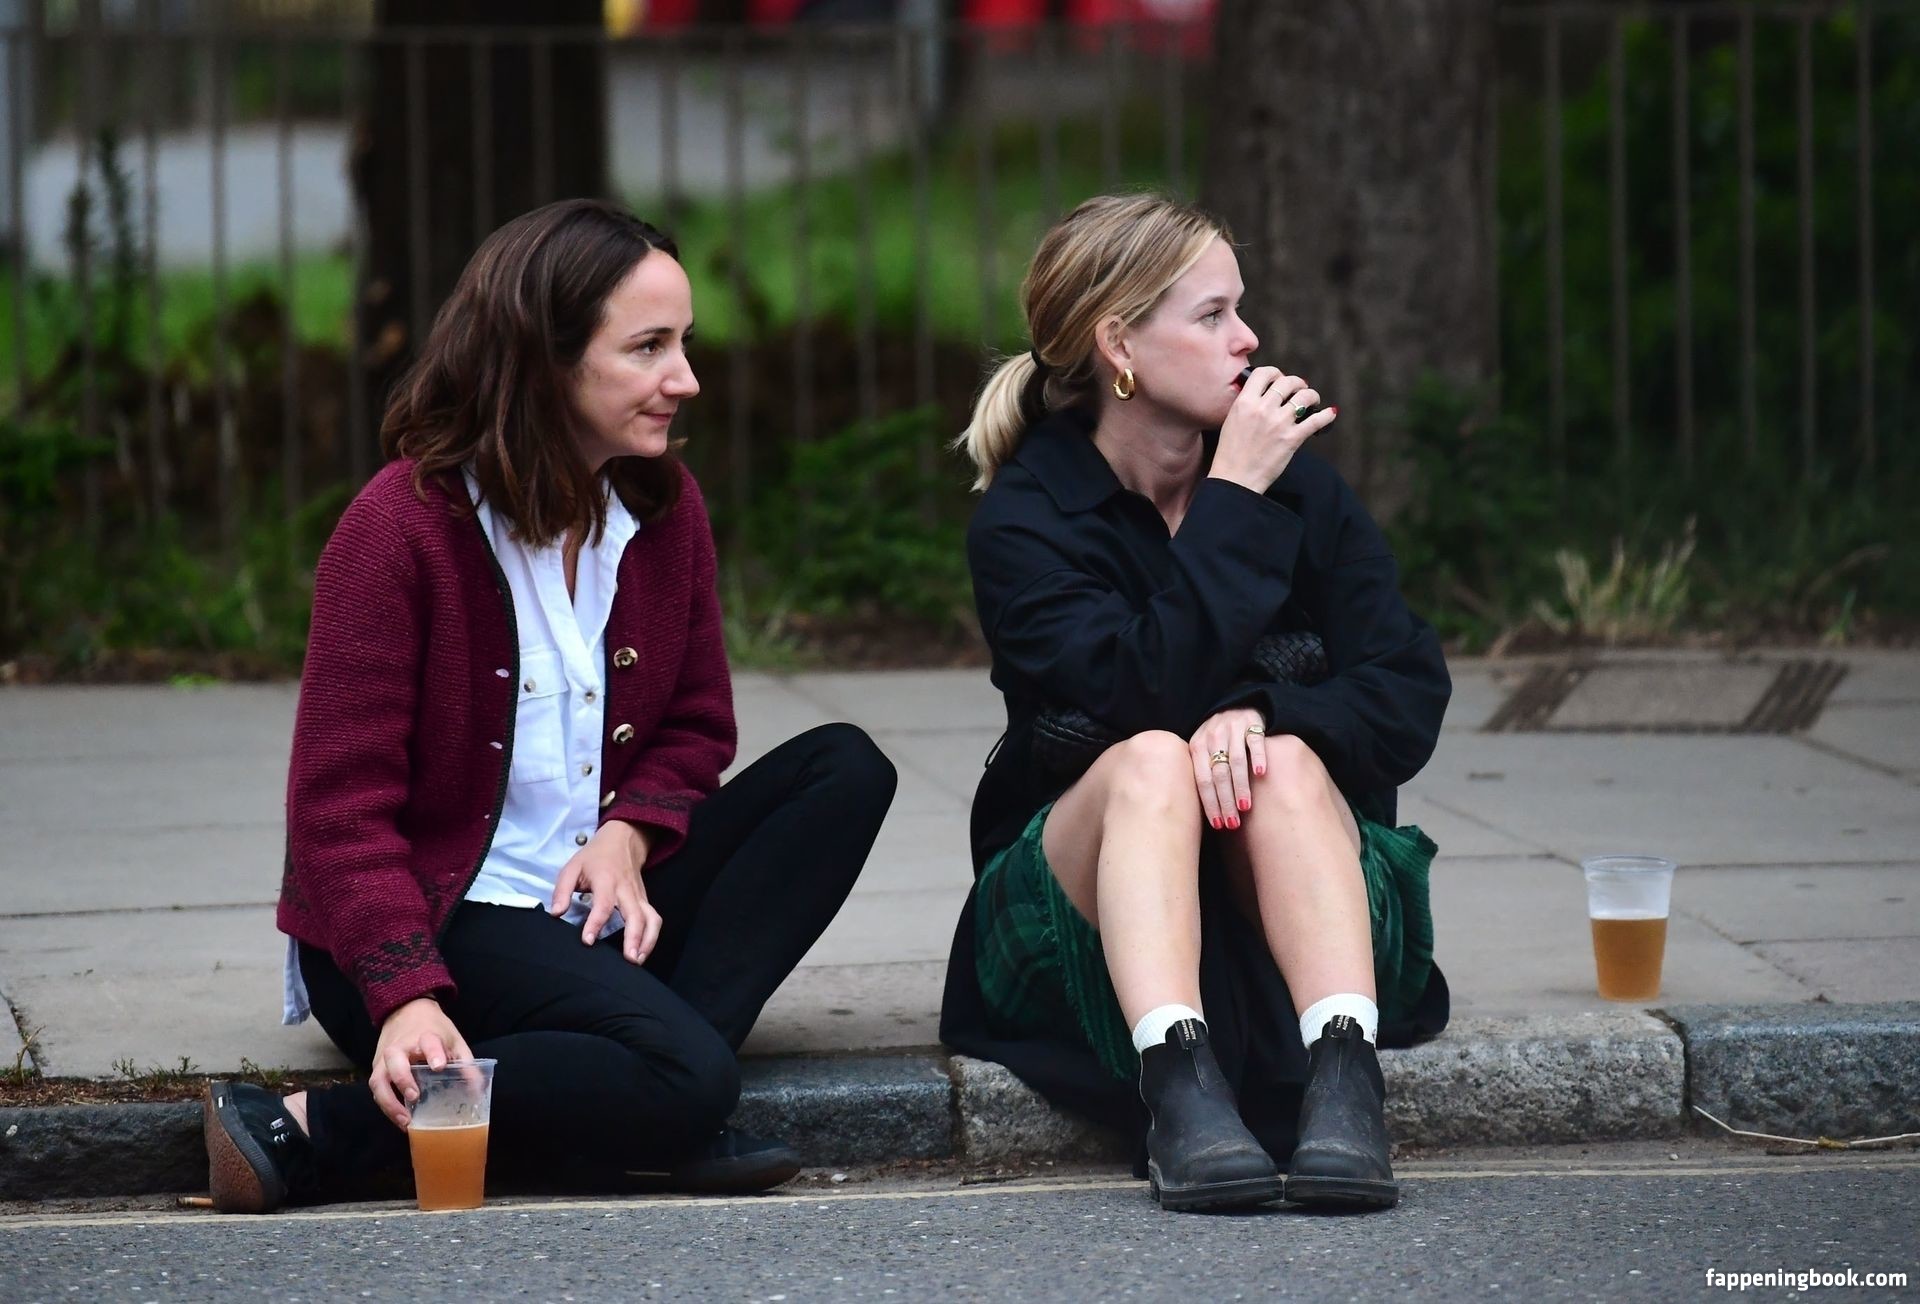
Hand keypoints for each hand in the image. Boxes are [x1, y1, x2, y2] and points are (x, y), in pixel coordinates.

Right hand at [369, 997, 472, 1130]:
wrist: (407, 1011)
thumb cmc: (434, 1029)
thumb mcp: (454, 1040)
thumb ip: (466, 1063)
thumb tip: (477, 1091)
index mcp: (425, 1036)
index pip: (428, 1042)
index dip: (434, 1053)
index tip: (439, 1066)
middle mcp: (400, 1046)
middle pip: (395, 1061)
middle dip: (403, 1080)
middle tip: (415, 1097)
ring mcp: (385, 1058)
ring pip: (379, 1079)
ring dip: (389, 1102)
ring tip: (405, 1120)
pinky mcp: (377, 1067)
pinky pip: (376, 1088)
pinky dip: (385, 1105)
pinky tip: (399, 1118)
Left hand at [549, 820, 662, 965]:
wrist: (623, 840)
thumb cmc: (595, 856)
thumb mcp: (572, 867)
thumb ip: (562, 891)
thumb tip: (556, 914)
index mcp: (606, 879)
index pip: (604, 904)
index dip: (596, 923)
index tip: (588, 941)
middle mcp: (626, 889)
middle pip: (636, 915)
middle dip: (634, 938)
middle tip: (629, 959)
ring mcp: (639, 896)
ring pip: (652, 919)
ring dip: (648, 941)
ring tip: (637, 960)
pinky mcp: (645, 901)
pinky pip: (654, 920)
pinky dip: (651, 937)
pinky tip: (642, 952)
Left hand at [1188, 707, 1269, 831]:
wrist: (1236, 705)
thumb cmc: (1219, 738)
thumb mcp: (1204, 750)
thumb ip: (1201, 771)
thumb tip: (1197, 811)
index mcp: (1197, 746)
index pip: (1202, 779)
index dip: (1209, 803)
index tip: (1217, 824)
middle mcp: (1213, 736)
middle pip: (1218, 774)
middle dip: (1224, 800)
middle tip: (1232, 822)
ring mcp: (1232, 728)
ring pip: (1236, 761)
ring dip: (1240, 786)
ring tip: (1245, 807)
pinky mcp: (1252, 722)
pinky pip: (1255, 741)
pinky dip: (1258, 757)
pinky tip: (1261, 774)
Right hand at [1209, 366, 1337, 494]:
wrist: (1235, 478)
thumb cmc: (1231, 453)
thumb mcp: (1232, 420)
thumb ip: (1247, 405)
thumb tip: (1264, 394)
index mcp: (1245, 402)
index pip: (1264, 373)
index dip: (1275, 373)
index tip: (1279, 379)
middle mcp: (1263, 408)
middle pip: (1288, 381)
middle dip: (1297, 383)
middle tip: (1300, 390)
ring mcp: (1279, 423)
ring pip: (1305, 396)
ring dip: (1312, 396)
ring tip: (1312, 402)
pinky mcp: (1292, 439)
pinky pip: (1316, 421)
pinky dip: (1327, 416)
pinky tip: (1330, 413)